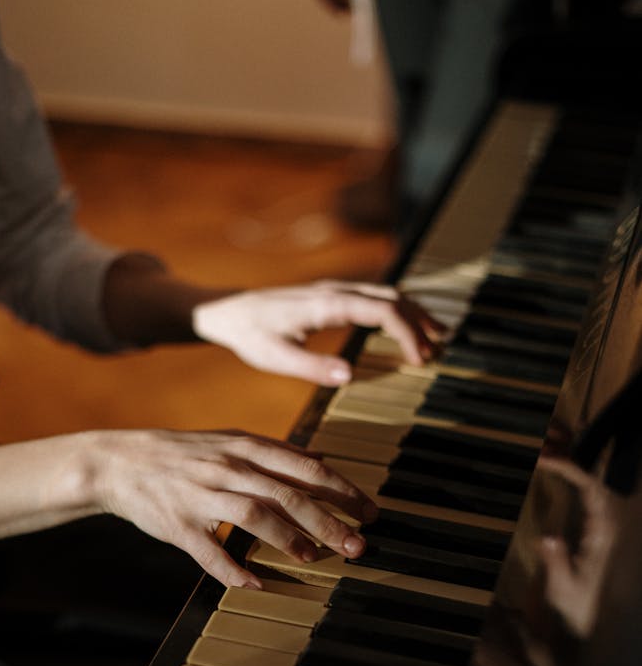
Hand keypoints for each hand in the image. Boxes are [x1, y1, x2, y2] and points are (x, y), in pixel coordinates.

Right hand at [97, 428, 376, 587]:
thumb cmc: (182, 454)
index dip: (342, 490)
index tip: (370, 511)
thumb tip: (321, 461)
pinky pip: (208, 551)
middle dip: (328, 521)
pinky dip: (232, 569)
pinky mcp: (177, 525)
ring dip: (288, 539)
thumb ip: (274, 452)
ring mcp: (201, 496)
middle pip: (287, 494)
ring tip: (314, 557)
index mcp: (244, 446)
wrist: (118, 462)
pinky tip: (256, 583)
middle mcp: (226, 468)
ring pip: (253, 515)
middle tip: (357, 544)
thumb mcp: (229, 440)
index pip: (304, 468)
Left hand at [193, 280, 445, 384]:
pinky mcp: (331, 295)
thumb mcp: (275, 358)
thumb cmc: (250, 335)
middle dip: (419, 322)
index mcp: (326, 305)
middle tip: (436, 351)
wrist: (228, 312)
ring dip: (413, 312)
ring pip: (386, 292)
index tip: (419, 359)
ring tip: (435, 336)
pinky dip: (397, 308)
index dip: (407, 333)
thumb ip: (312, 367)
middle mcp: (335, 291)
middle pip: (392, 297)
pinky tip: (405, 325)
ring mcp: (335, 290)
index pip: (383, 311)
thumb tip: (349, 375)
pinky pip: (374, 296)